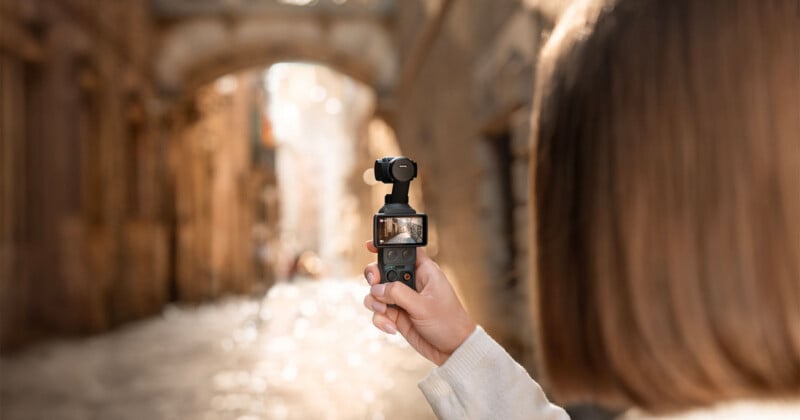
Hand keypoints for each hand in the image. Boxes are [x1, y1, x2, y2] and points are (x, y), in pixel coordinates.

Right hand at [363, 241, 475, 365]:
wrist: (452, 351)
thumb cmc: (448, 323)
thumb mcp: (423, 306)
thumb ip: (398, 294)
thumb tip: (377, 288)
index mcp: (424, 271)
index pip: (404, 250)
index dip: (387, 245)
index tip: (369, 246)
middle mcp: (411, 282)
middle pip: (383, 269)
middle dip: (374, 277)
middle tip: (374, 284)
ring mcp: (402, 299)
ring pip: (376, 292)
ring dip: (375, 302)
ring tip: (386, 313)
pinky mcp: (397, 315)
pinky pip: (379, 312)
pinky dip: (380, 320)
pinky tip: (393, 328)